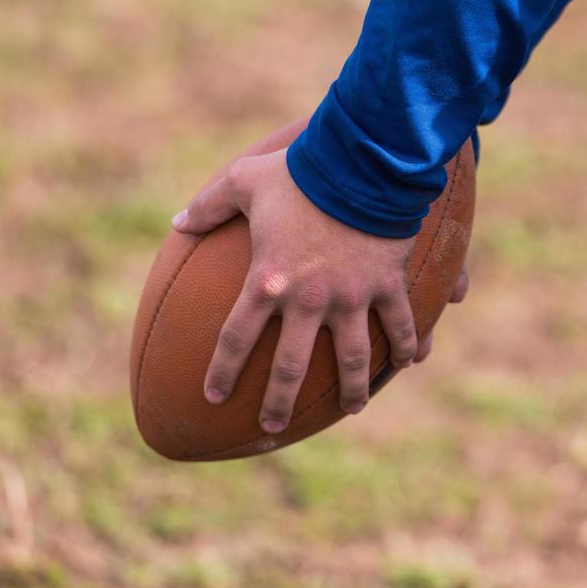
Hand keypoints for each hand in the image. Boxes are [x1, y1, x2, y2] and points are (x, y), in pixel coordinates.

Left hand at [172, 142, 437, 430]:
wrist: (362, 163)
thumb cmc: (300, 170)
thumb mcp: (244, 179)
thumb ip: (208, 204)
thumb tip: (177, 222)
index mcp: (267, 280)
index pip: (235, 339)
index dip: (223, 371)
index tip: (214, 396)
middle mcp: (307, 300)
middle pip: (289, 367)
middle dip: (278, 401)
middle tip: (272, 424)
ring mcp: (351, 297)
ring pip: (352, 359)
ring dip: (353, 389)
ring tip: (353, 409)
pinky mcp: (387, 286)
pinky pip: (400, 325)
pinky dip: (406, 346)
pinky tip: (409, 364)